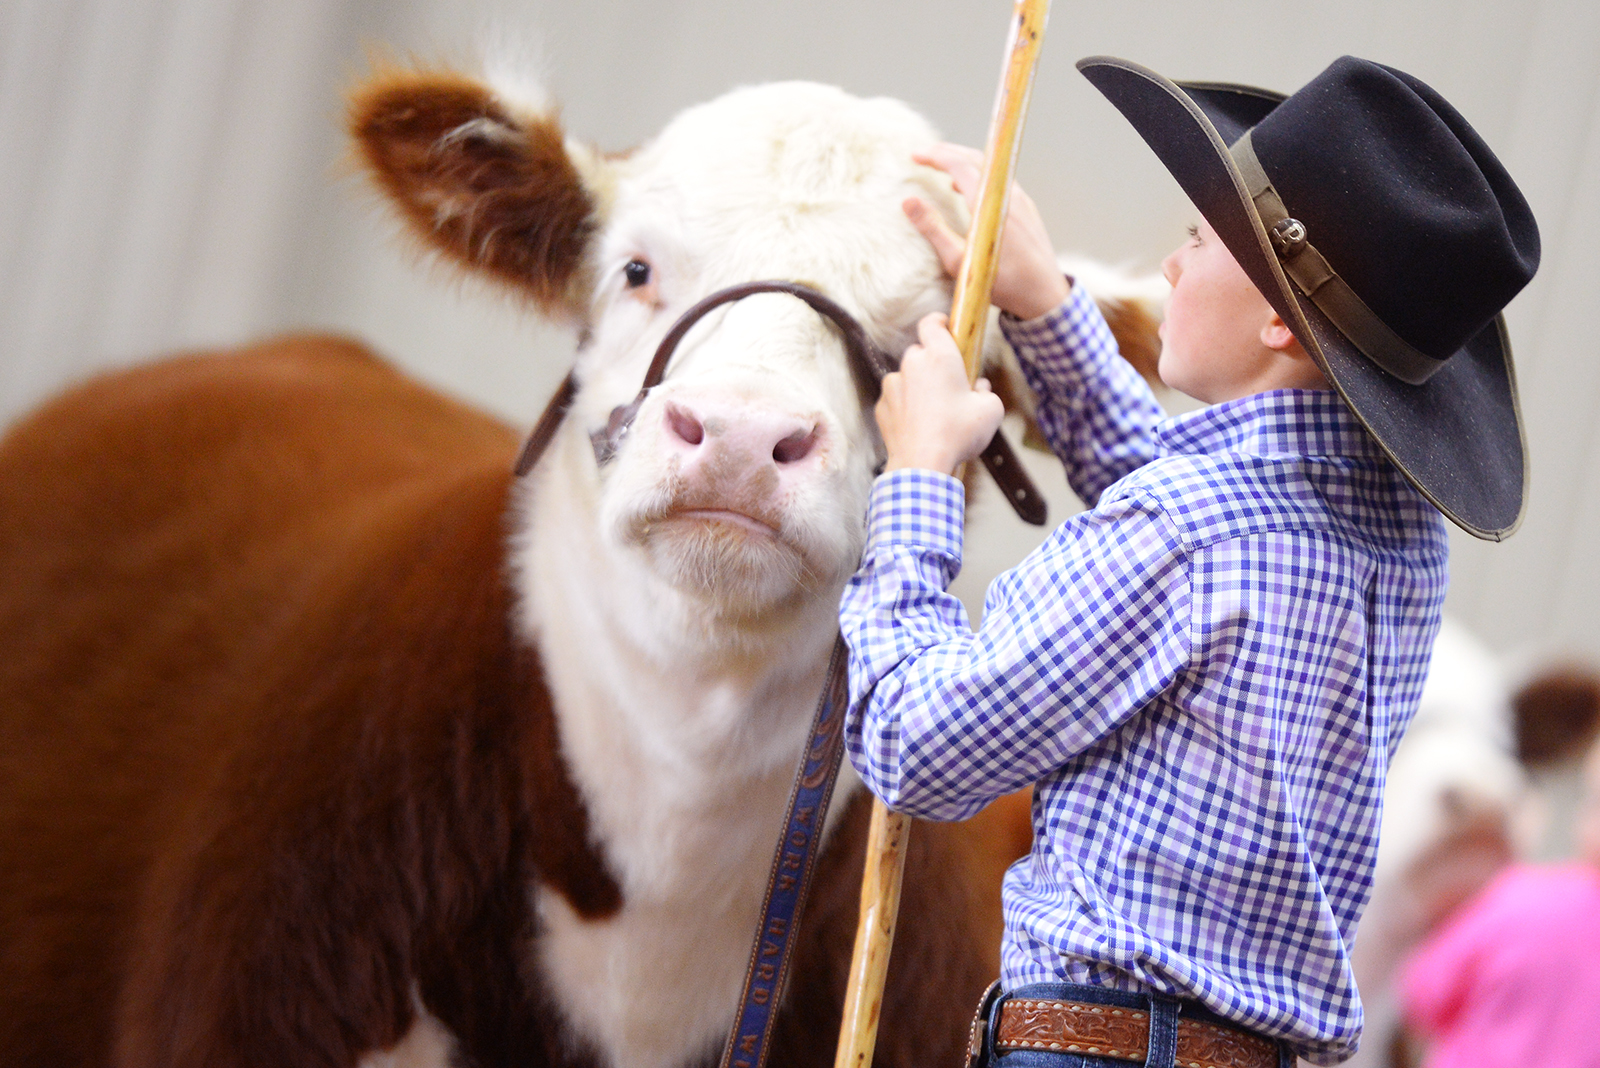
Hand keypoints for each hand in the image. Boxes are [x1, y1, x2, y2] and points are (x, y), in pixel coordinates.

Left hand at [878, 314, 1004, 475]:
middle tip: (951, 385)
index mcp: (939, 357)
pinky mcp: (881, 406)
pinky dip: (906, 406)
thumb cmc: (958, 434)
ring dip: (918, 386)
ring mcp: (892, 385)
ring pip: (907, 376)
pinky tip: (920, 426)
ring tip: (935, 413)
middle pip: (920, 352)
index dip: (940, 322)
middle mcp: (912, 364)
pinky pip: (896, 399)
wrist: (922, 465)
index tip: (947, 327)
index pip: (932, 323)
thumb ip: (986, 392)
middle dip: (934, 363)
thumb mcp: (991, 410)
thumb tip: (978, 389)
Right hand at [906, 143, 1070, 320]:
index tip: (914, 155)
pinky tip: (968, 190)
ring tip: (942, 169)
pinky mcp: (1027, 209)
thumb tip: (908, 202)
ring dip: (964, 162)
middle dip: (947, 152)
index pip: (960, 165)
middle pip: (976, 159)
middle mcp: (1008, 196)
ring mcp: (1021, 200)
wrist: (1044, 295)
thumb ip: (933, 229)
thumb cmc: (1002, 284)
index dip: (935, 156)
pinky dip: (979, 176)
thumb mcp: (959, 261)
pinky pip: (1000, 181)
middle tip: (924, 156)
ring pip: (990, 168)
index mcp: (990, 205)